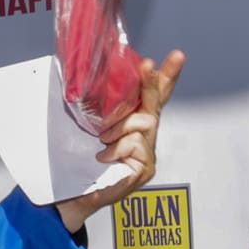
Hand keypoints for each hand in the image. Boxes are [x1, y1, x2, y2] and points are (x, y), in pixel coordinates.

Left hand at [55, 50, 185, 234]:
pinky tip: (104, 156)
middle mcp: (145, 134)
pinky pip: (136, 145)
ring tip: (102, 137)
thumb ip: (93, 105)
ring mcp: (148, 152)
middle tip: (148, 65)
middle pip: (154, 103)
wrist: (72, 193)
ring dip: (121, 125)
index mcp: (132, 121)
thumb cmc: (78, 158)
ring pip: (143, 123)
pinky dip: (117, 147)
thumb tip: (84, 72)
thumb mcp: (85, 125)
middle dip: (152, 82)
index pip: (152, 94)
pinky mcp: (146, 168)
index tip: (176, 56)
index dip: (166, 75)